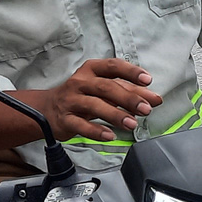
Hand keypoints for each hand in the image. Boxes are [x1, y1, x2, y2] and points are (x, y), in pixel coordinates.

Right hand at [37, 58, 164, 142]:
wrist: (46, 109)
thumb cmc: (82, 96)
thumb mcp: (104, 90)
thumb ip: (129, 92)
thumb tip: (155, 99)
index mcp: (92, 70)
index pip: (113, 66)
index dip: (131, 72)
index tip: (148, 80)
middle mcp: (80, 82)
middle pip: (106, 87)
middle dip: (128, 98)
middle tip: (146, 108)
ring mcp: (71, 100)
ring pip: (94, 105)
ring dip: (115, 115)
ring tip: (132, 124)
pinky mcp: (65, 119)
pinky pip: (81, 125)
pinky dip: (96, 131)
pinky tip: (110, 135)